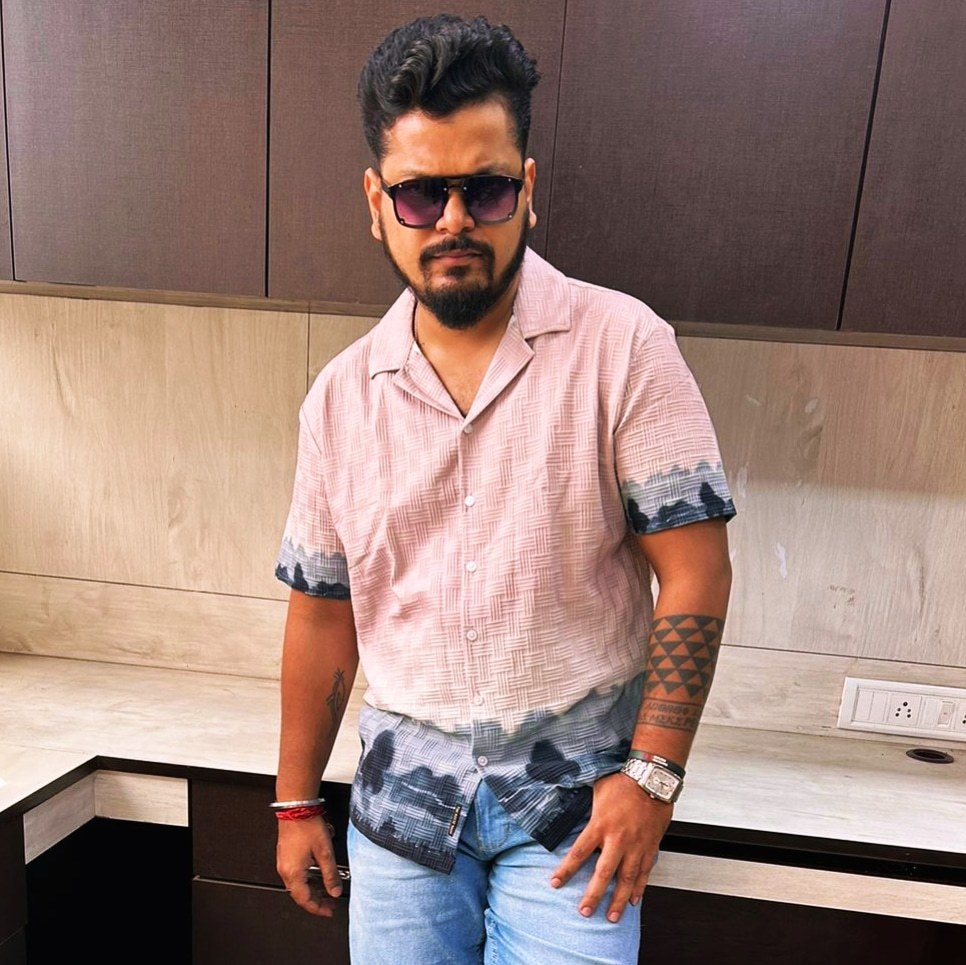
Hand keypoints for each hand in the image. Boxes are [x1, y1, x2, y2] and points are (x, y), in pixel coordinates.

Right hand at [276, 816, 343, 916]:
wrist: (296, 807)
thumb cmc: (307, 826)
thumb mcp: (325, 852)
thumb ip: (330, 874)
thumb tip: (335, 890)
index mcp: (293, 873)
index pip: (305, 900)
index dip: (318, 908)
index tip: (329, 911)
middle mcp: (285, 870)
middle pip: (299, 894)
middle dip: (315, 900)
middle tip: (329, 902)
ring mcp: (283, 862)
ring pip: (297, 884)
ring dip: (311, 889)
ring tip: (326, 888)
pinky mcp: (285, 854)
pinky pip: (295, 874)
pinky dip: (306, 879)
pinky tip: (316, 873)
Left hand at [549, 772, 671, 921]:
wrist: (651, 778)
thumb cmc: (623, 782)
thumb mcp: (597, 790)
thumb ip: (588, 808)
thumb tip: (570, 806)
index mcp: (600, 824)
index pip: (579, 852)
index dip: (566, 870)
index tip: (555, 883)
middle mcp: (617, 839)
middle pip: (603, 873)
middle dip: (593, 895)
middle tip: (585, 912)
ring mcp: (636, 845)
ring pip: (626, 879)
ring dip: (618, 900)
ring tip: (612, 916)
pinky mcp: (650, 846)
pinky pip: (644, 872)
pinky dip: (640, 888)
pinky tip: (634, 900)